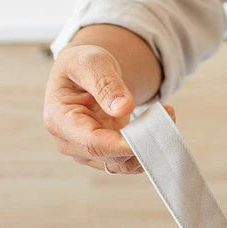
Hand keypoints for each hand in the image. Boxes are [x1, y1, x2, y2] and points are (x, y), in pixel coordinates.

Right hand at [44, 42, 173, 173]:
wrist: (84, 74)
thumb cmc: (83, 65)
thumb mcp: (91, 62)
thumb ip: (105, 83)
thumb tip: (123, 108)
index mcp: (59, 120)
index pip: (92, 143)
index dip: (122, 145)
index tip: (148, 135)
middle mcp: (70, 143)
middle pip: (111, 157)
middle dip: (142, 141)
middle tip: (167, 114)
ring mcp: (87, 154)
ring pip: (124, 164)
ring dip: (148, 146)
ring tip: (166, 115)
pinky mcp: (105, 156)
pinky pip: (130, 161)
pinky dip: (148, 147)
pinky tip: (158, 124)